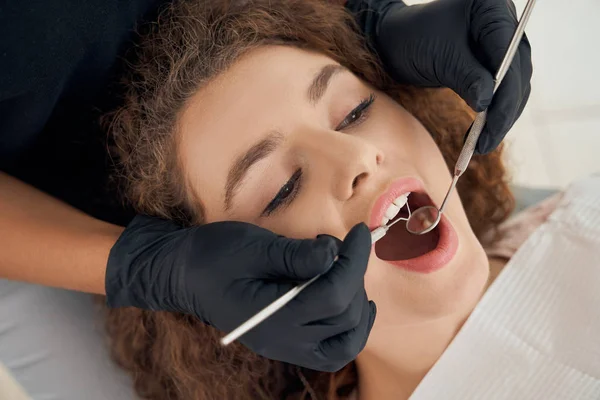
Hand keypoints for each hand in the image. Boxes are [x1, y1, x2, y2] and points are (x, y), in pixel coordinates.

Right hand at [106, 215, 375, 371]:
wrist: (183, 276)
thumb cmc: (213, 257)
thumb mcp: (253, 247)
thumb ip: (295, 255)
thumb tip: (333, 253)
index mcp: (273, 317)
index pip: (333, 294)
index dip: (354, 261)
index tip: (361, 232)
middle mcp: (283, 341)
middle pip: (344, 315)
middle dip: (355, 275)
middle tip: (346, 245)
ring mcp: (286, 347)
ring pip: (346, 341)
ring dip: (358, 304)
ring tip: (347, 271)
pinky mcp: (287, 343)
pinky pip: (332, 352)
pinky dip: (350, 330)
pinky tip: (352, 303)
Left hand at [347, 0, 532, 153]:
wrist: (394, 43)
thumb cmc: (411, 40)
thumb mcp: (440, 59)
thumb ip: (468, 78)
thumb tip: (489, 104)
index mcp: (492, 10)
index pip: (510, 55)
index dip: (506, 92)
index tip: (493, 123)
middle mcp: (503, 23)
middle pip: (517, 72)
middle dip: (504, 110)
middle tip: (487, 142)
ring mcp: (500, 44)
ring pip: (513, 86)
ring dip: (501, 117)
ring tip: (481, 144)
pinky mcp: (492, 63)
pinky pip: (501, 91)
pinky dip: (493, 113)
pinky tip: (479, 134)